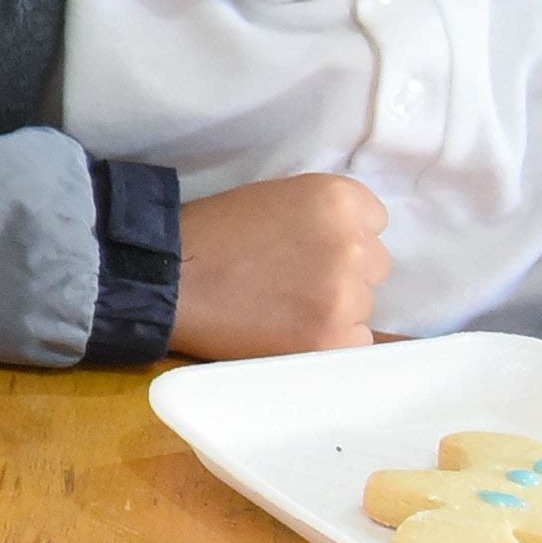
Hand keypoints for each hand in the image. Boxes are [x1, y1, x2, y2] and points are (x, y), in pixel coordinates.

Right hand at [169, 173, 390, 358]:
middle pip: (374, 265)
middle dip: (342, 272)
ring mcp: (345, 295)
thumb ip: (321, 216)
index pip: (375, 222)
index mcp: (338, 199)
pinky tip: (291, 333)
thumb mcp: (275, 198)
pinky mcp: (331, 339)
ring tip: (284, 310)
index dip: (341, 236)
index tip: (310, 248)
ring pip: (364, 306)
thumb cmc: (211, 235)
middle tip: (293, 281)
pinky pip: (354, 344)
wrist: (167, 280)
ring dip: (334, 308)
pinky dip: (328, 342)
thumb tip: (350, 241)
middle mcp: (351, 244)